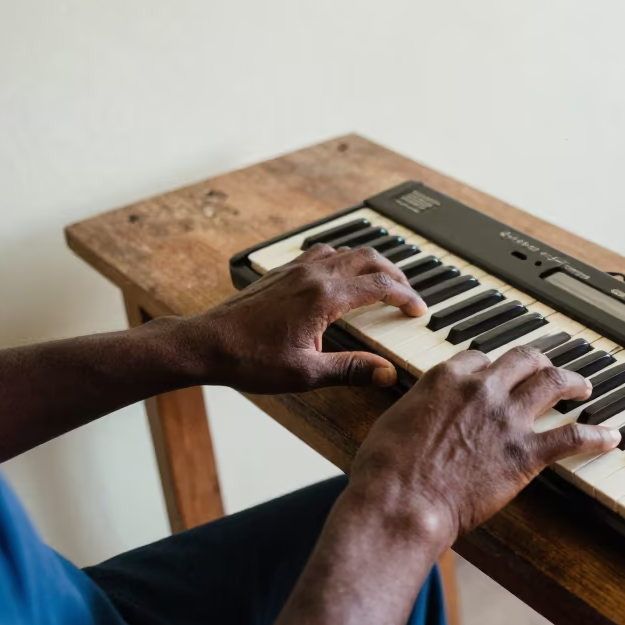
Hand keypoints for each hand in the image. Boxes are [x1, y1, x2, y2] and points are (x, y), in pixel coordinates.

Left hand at [185, 244, 426, 392]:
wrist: (205, 344)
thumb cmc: (249, 359)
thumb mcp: (306, 374)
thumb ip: (351, 370)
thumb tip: (386, 373)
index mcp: (325, 298)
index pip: (381, 287)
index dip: (406, 297)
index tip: (418, 310)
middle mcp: (313, 276)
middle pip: (369, 258)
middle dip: (396, 273)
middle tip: (408, 293)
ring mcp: (296, 270)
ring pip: (346, 251)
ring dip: (370, 263)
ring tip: (382, 281)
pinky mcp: (282, 272)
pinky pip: (322, 254)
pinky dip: (343, 260)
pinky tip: (341, 276)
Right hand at [348, 347, 621, 548]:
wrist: (401, 503)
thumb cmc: (386, 471)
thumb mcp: (394, 421)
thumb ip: (418, 407)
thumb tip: (421, 410)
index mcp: (448, 377)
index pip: (480, 357)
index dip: (491, 367)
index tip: (496, 375)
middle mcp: (482, 389)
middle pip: (522, 360)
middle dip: (539, 362)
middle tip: (549, 369)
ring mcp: (507, 419)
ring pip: (553, 384)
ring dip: (573, 382)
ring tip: (584, 388)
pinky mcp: (525, 453)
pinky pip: (573, 437)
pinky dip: (597, 436)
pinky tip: (611, 437)